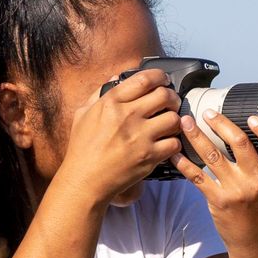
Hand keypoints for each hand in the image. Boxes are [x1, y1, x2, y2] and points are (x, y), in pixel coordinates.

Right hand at [58, 69, 182, 204]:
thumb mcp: (82, 114)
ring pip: (174, 118)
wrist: (85, 180)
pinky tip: (167, 144)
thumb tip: (115, 78)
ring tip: (170, 124)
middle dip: (172, 97)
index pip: (144, 79)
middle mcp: (128, 116)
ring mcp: (140, 136)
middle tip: (171, 103)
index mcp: (111, 102)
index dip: (159, 76)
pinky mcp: (149, 156)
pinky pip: (174, 143)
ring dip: (175, 120)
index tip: (163, 80)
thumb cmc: (82, 148)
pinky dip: (174, 143)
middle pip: (164, 95)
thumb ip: (99, 94)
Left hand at [173, 109, 257, 257]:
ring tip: (186, 122)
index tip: (251, 117)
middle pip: (239, 143)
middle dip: (220, 124)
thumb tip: (248, 136)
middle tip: (208, 113)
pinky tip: (175, 153)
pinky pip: (197, 176)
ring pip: (213, 156)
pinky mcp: (219, 201)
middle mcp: (257, 181)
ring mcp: (237, 191)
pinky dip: (184, 162)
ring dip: (197, 136)